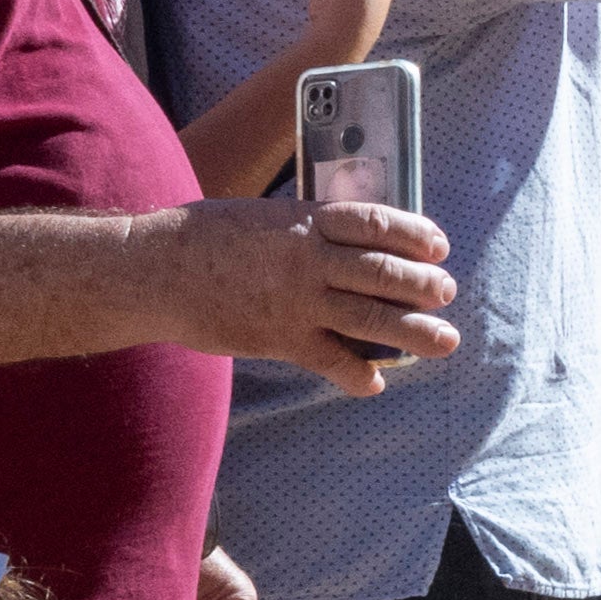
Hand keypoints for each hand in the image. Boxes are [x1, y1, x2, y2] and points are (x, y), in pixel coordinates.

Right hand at [193, 188, 458, 379]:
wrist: (154, 270)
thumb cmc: (204, 236)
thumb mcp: (262, 216)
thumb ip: (304, 228)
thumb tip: (345, 239)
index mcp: (305, 222)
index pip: (375, 223)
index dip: (414, 234)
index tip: (438, 245)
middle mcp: (308, 260)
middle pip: (383, 272)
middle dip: (423, 285)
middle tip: (447, 292)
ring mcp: (296, 301)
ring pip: (371, 318)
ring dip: (413, 332)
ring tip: (443, 341)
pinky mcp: (279, 339)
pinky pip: (332, 361)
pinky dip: (358, 375)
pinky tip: (375, 383)